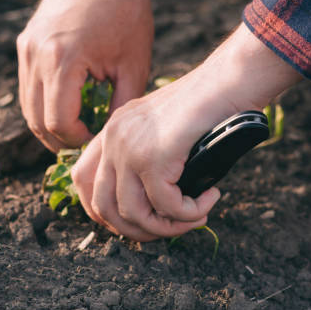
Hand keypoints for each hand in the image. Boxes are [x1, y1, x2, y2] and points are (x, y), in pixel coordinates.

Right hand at [17, 0, 154, 152]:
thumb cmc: (127, 12)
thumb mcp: (133, 65)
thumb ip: (118, 106)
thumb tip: (107, 138)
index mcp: (62, 62)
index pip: (57, 123)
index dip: (76, 141)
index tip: (93, 141)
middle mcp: (35, 55)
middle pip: (35, 119)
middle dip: (58, 139)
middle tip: (82, 142)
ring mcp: (26, 47)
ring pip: (26, 104)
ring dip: (47, 122)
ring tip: (74, 126)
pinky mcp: (25, 40)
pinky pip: (27, 83)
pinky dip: (42, 100)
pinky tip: (66, 102)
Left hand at [72, 24, 301, 240]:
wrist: (228, 79)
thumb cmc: (205, 104)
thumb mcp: (163, 128)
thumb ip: (146, 156)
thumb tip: (150, 206)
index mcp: (112, 130)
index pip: (81, 178)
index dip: (101, 210)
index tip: (135, 220)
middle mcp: (114, 138)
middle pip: (101, 205)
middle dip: (135, 230)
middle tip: (169, 227)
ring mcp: (131, 148)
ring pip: (132, 213)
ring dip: (166, 227)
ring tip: (194, 216)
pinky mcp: (155, 158)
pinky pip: (167, 207)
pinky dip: (190, 213)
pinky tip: (208, 199)